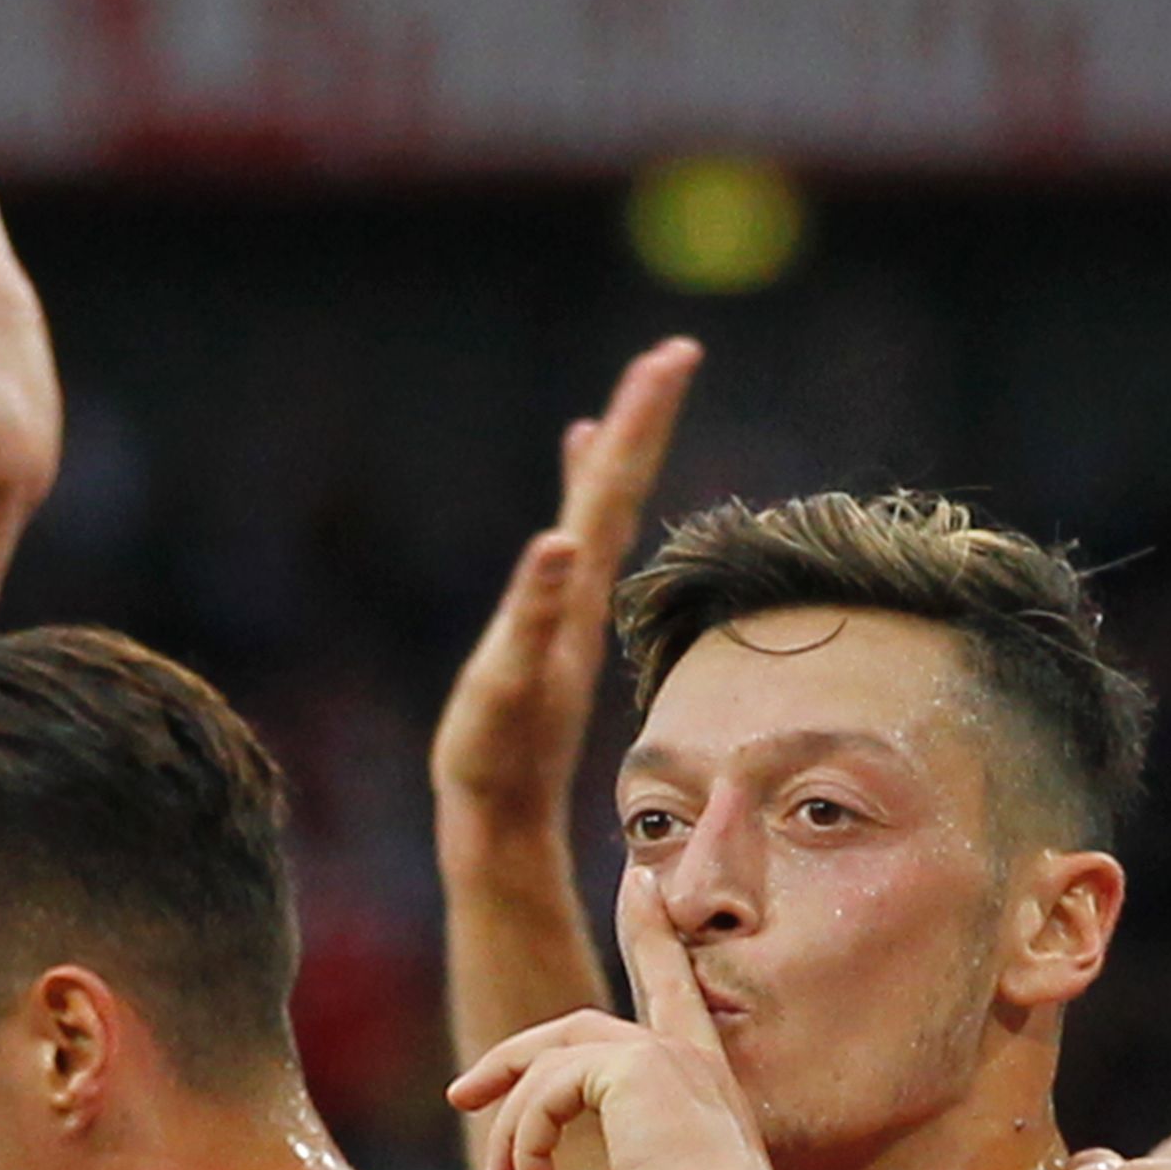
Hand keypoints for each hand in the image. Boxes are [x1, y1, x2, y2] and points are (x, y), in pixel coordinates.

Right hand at [432, 339, 700, 835]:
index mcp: (574, 589)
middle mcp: (577, 591)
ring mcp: (563, 612)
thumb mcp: (510, 680)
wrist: (500, 815)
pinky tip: (572, 494)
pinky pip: (565, 554)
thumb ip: (533, 612)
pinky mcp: (543, 635)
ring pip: (592, 515)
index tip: (674, 355)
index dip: (639, 419)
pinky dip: (572, 506)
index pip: (612, 486)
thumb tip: (561, 542)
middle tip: (673, 354)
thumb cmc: (496, 756)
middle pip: (613, 488)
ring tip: (619, 408)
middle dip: (640, 419)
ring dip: (610, 456)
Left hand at [447, 897, 776, 1169]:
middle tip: (460, 1094)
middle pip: (578, 1025)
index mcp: (702, 1082)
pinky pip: (546, 1093)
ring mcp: (660, 1055)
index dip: (652, 933)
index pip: (672, 992)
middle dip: (512, 1058)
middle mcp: (687, 1056)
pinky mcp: (633, 1068)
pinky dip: (525, 1144)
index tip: (639, 880)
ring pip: (547, 1070)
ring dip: (510, 1136)